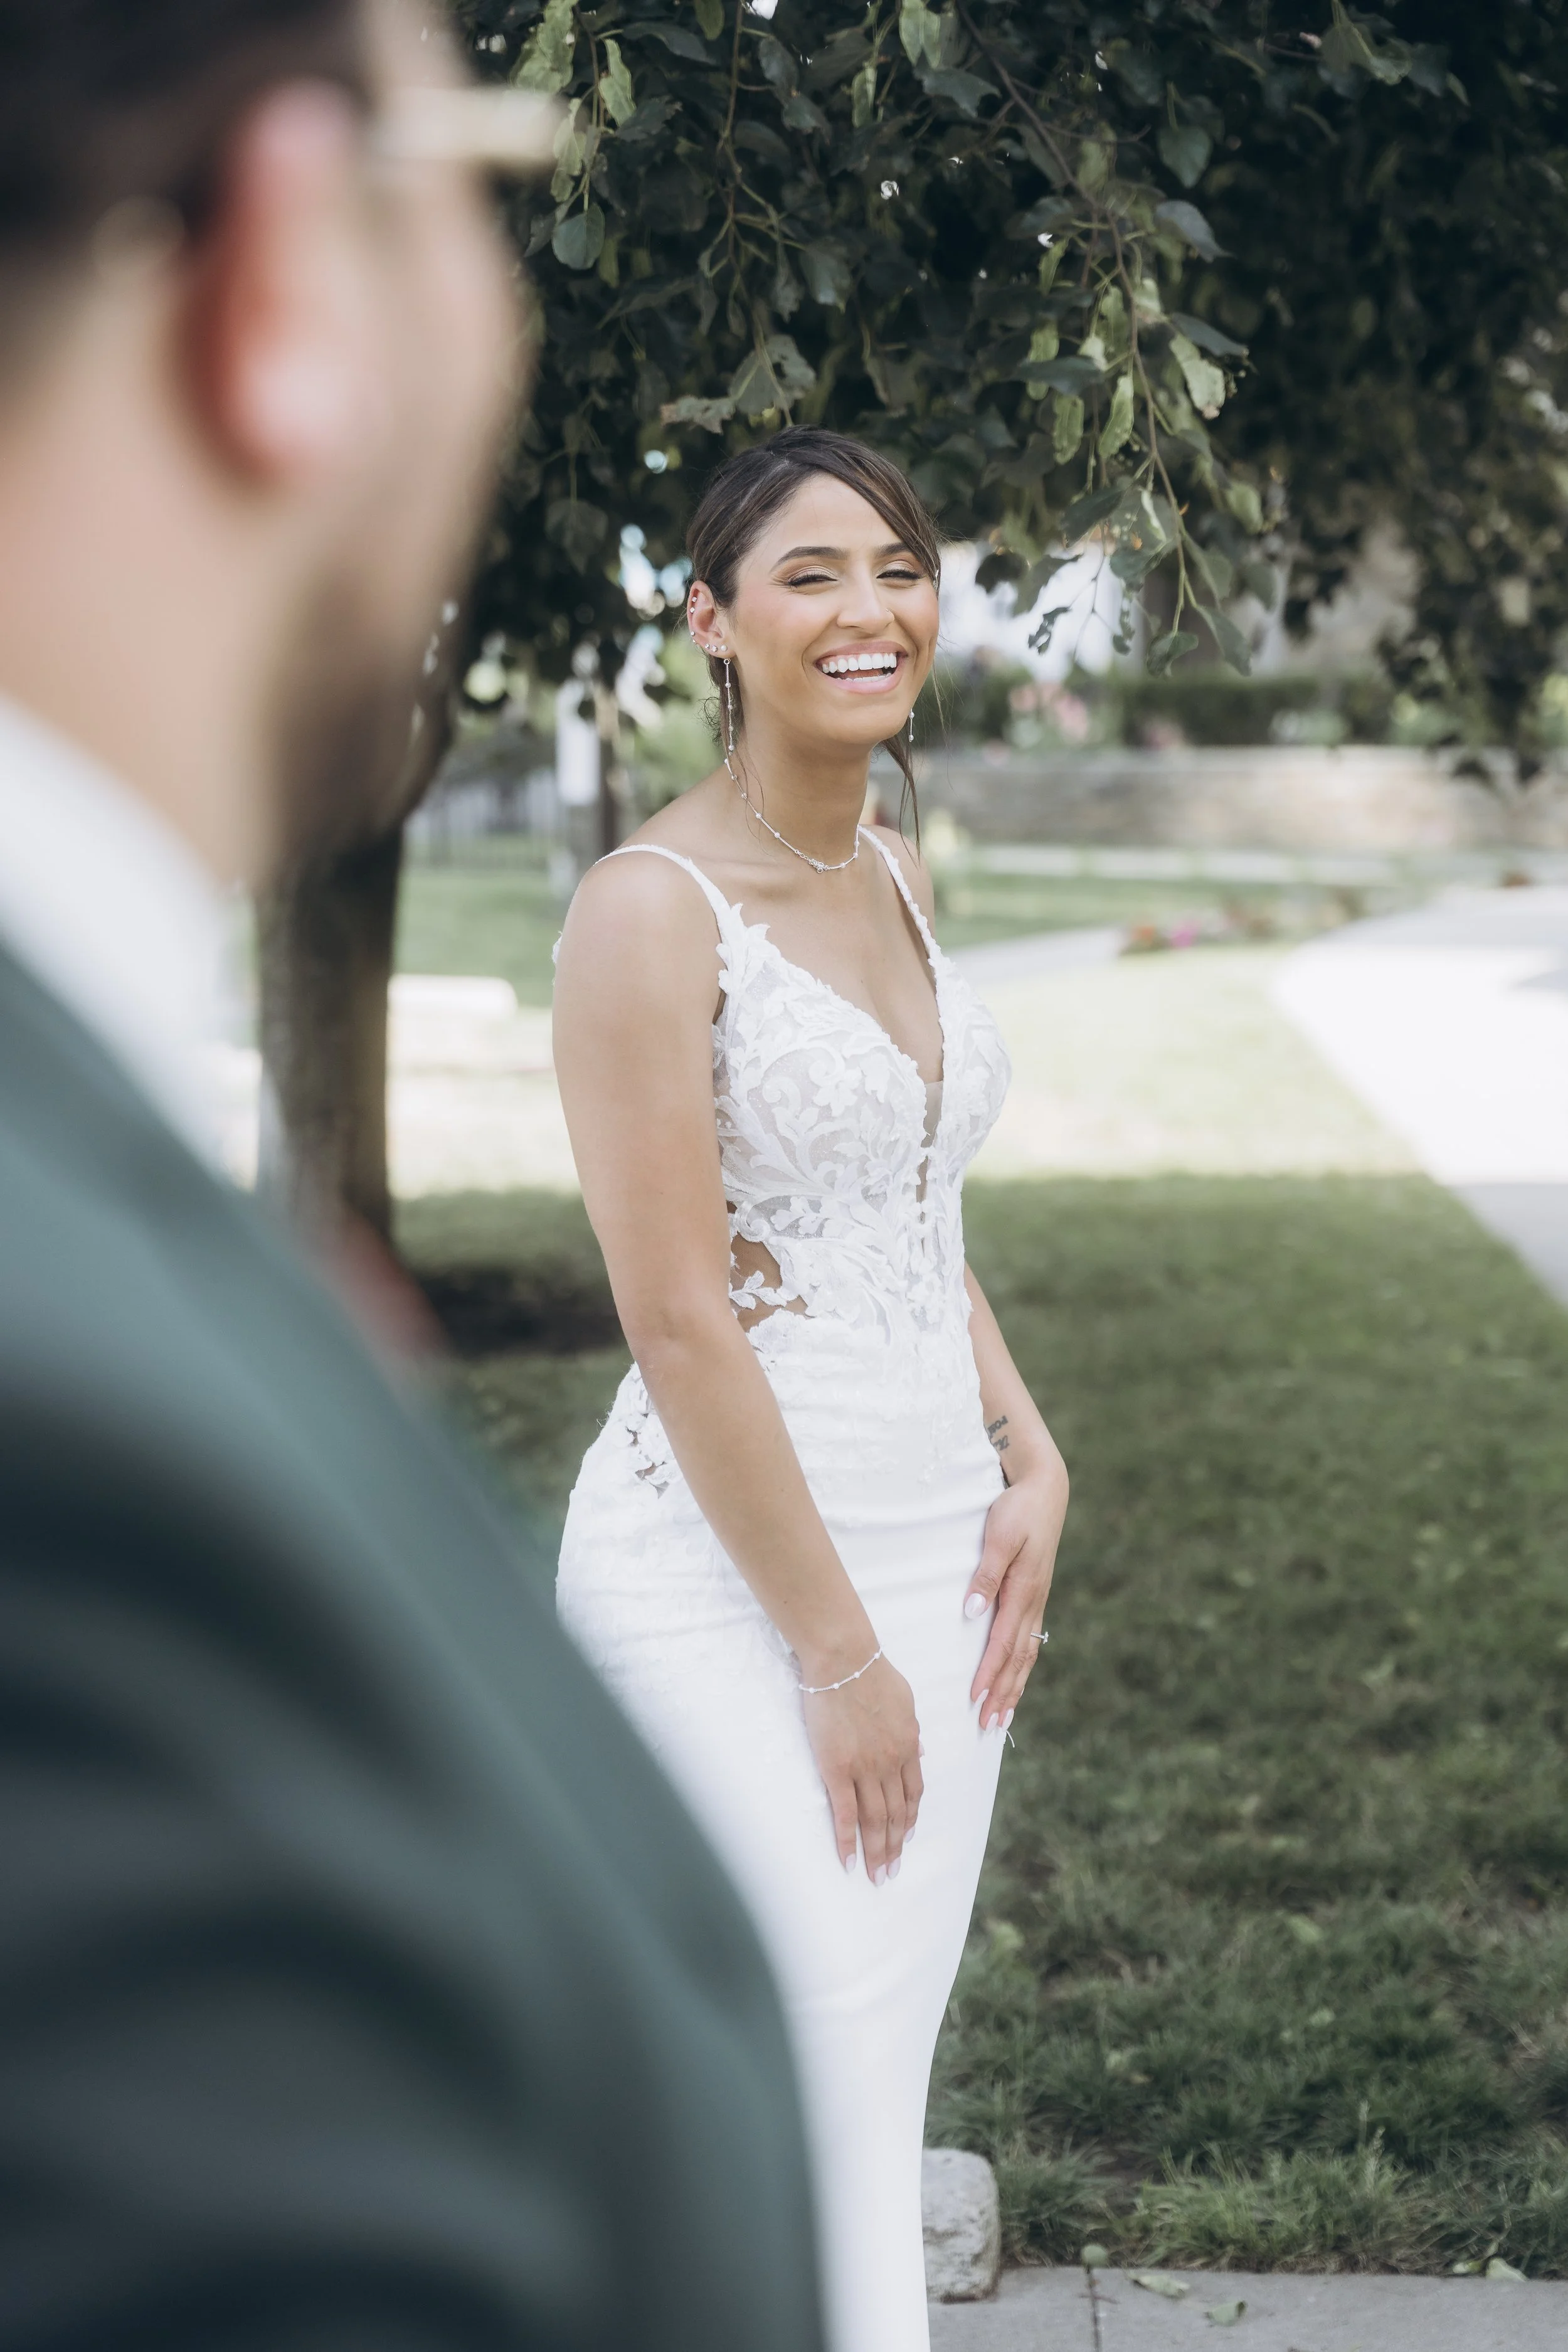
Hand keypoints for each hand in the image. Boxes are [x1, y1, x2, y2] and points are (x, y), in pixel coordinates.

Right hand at [802, 1654, 921, 1883]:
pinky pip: (845, 1813)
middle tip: (891, 1873)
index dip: (909, 1820)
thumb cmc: (872, 1673)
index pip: (913, 1793)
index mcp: (909, 1746)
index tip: (905, 1839)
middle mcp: (891, 1763)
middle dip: (894, 1847)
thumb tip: (920, 1752)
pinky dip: (847, 1841)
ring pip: (874, 1820)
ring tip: (876, 1876)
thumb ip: (912, 1731)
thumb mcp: (906, 1702)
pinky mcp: (837, 1768)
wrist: (844, 1659)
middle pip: (895, 1815)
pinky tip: (847, 1861)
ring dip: (876, 1852)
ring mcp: (865, 1768)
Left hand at [965, 1459, 1067, 1732]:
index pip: (1003, 1643)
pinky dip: (1022, 1665)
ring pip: (1026, 1653)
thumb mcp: (1000, 1536)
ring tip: (1003, 1715)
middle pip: (1018, 1658)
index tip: (974, 1699)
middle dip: (1003, 1693)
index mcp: (1023, 1591)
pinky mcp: (1035, 1595)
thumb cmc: (1017, 1509)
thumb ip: (987, 1574)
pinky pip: (1030, 1639)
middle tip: (989, 1725)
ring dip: (1014, 1685)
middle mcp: (1033, 1602)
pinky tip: (1015, 1678)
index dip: (989, 1674)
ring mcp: (1037, 1600)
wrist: (1045, 1488)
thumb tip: (973, 1612)